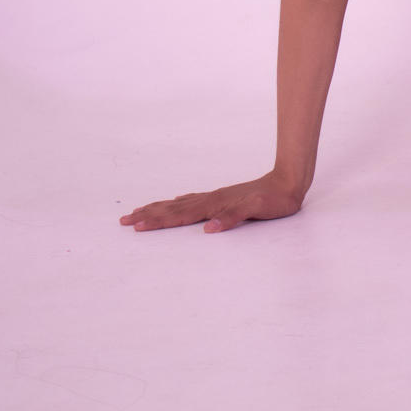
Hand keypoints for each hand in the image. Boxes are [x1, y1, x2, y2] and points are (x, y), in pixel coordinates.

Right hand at [119, 173, 304, 233]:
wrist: (288, 182)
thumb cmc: (274, 200)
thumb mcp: (257, 210)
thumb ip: (233, 218)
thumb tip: (208, 229)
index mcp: (214, 205)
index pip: (179, 215)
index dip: (156, 221)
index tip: (135, 226)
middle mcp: (210, 200)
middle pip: (171, 208)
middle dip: (147, 215)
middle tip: (123, 220)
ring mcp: (215, 197)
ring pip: (178, 203)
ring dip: (158, 208)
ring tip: (139, 211)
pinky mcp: (222, 198)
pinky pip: (190, 201)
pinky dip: (176, 204)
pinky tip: (174, 203)